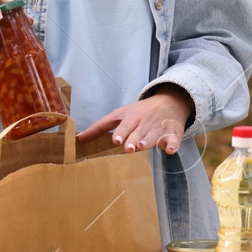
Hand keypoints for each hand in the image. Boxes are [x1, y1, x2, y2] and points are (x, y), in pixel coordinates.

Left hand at [78, 87, 193, 153]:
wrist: (169, 101)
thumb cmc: (139, 111)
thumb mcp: (120, 114)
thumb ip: (100, 127)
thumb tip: (78, 138)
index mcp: (132, 117)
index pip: (125, 126)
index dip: (120, 133)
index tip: (116, 141)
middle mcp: (145, 122)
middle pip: (139, 132)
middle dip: (133, 139)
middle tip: (128, 148)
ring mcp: (159, 128)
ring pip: (153, 136)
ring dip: (148, 141)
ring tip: (141, 147)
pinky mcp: (172, 134)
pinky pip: (173, 140)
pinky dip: (173, 145)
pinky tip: (171, 150)